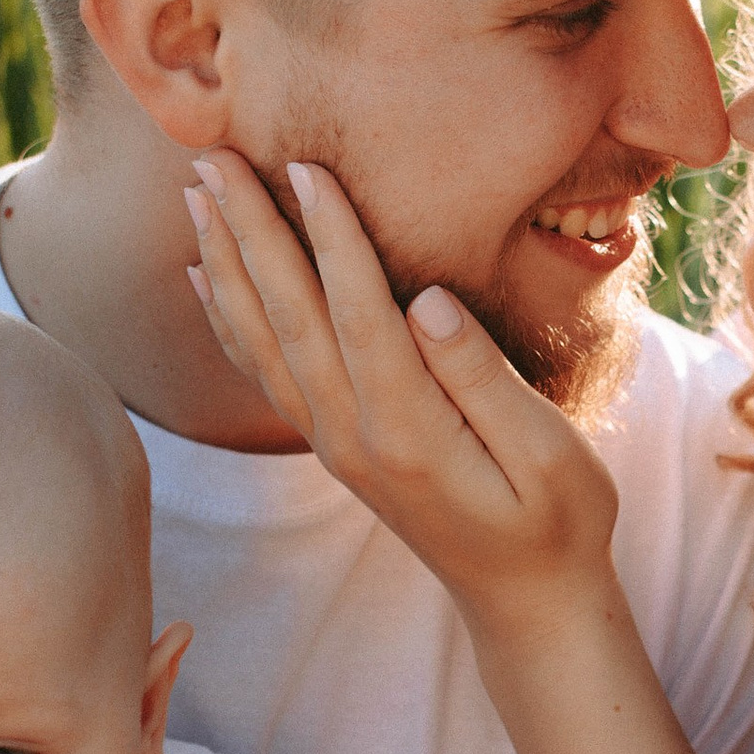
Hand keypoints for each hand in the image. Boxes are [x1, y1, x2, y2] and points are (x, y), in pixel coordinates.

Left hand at [185, 152, 620, 631]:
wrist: (525, 599)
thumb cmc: (558, 522)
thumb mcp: (550, 457)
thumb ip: (483, 379)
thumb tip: (426, 300)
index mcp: (409, 431)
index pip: (358, 313)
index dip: (331, 237)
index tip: (304, 165)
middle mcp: (352, 436)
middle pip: (290, 317)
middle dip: (251, 230)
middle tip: (213, 155)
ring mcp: (334, 443)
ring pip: (264, 339)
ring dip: (228, 262)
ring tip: (195, 192)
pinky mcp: (332, 444)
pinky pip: (265, 372)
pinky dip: (228, 319)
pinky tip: (205, 274)